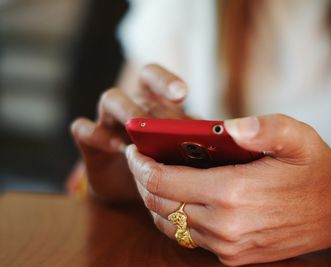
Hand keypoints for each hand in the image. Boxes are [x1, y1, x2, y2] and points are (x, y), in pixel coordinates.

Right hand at [70, 64, 189, 201]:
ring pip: (111, 99)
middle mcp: (132, 105)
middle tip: (163, 122)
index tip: (182, 94)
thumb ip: (190, 138)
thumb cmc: (162, 164)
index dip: (165, 80)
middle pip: (139, 91)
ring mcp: (108, 120)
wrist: (135, 191)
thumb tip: (211, 135)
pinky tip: (116, 147)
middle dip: (153, 106)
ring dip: (126, 111)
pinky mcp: (90, 141)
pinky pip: (83, 129)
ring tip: (138, 132)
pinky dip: (96, 134)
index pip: (154, 77)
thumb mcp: (178, 149)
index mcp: (154, 102)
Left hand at [126, 114, 330, 264]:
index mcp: (234, 192)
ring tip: (153, 178)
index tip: (133, 149)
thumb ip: (262, 127)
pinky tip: (178, 200)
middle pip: (160, 204)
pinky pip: (188, 239)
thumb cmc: (316, 168)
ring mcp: (229, 246)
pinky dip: (174, 219)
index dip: (142, 165)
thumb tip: (229, 127)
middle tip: (138, 160)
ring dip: (154, 201)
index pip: (165, 181)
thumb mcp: (296, 137)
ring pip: (170, 225)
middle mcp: (225, 225)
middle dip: (142, 181)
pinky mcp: (235, 256)